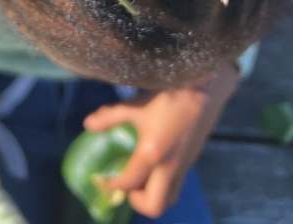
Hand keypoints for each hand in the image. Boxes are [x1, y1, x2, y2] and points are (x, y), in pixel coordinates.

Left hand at [83, 62, 238, 218]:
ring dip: (152, 195)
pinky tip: (155, 163)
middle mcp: (169, 167)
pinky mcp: (192, 160)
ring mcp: (183, 166)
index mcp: (152, 153)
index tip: (102, 179)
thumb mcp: (136, 104)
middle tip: (125, 184)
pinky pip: (176, 184)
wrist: (204, 88)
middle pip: (154, 205)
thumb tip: (87, 124)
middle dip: (136, 201)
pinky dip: (163, 184)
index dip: (111, 184)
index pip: (128, 182)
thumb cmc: (167, 94)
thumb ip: (111, 116)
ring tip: (140, 177)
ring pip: (169, 198)